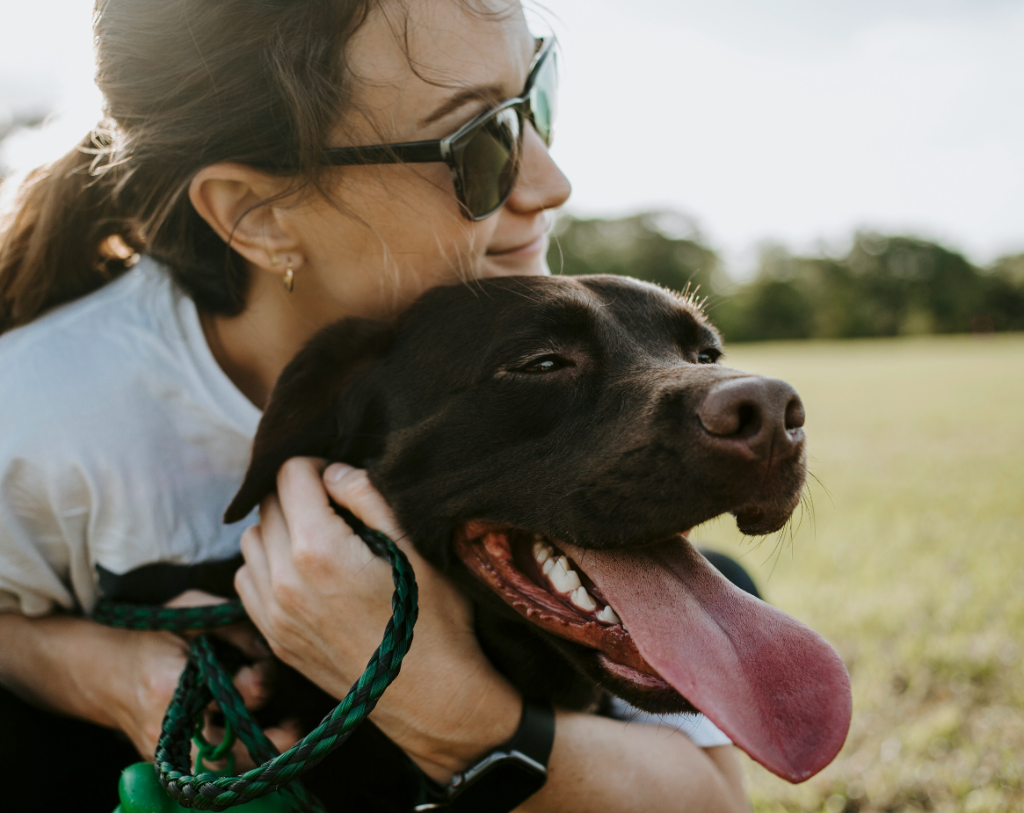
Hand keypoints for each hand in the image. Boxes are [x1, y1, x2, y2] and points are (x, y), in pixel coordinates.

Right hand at [114, 590, 298, 763]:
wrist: (105, 670)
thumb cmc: (154, 635)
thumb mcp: (189, 612)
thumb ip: (233, 627)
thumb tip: (269, 649)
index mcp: (169, 686)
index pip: (225, 695)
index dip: (256, 682)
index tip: (265, 668)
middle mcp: (167, 728)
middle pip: (223, 755)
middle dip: (264, 742)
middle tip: (294, 724)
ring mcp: (166, 752)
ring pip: (219, 772)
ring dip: (257, 758)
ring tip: (288, 732)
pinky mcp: (170, 763)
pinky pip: (210, 771)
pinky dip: (240, 759)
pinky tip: (263, 739)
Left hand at [235, 458, 520, 780]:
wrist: (431, 696)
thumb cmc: (433, 619)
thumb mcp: (414, 546)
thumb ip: (368, 497)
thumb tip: (333, 472)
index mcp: (319, 549)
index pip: (290, 474)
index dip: (317, 465)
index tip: (340, 479)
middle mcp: (284, 579)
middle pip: (267, 504)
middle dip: (297, 493)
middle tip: (335, 505)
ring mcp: (274, 613)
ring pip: (251, 540)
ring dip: (278, 527)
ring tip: (319, 537)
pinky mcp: (275, 638)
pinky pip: (248, 580)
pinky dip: (266, 564)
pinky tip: (302, 571)